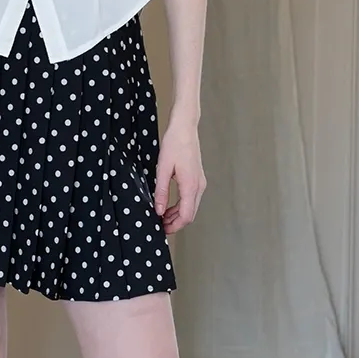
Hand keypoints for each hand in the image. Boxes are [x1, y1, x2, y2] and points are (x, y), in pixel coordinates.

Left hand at [154, 115, 205, 234]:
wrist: (185, 128)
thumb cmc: (174, 144)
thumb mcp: (162, 168)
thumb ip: (161, 192)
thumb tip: (159, 210)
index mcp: (190, 185)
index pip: (186, 215)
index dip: (175, 226)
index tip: (163, 230)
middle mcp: (198, 186)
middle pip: (190, 214)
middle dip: (176, 223)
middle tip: (160, 226)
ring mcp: (200, 183)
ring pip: (191, 207)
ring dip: (178, 215)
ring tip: (162, 217)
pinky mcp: (197, 179)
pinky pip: (191, 199)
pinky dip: (181, 206)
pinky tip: (169, 206)